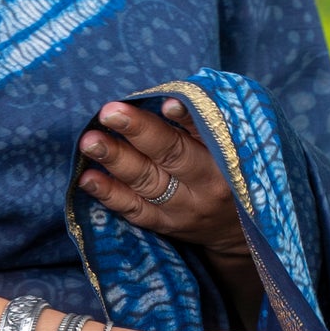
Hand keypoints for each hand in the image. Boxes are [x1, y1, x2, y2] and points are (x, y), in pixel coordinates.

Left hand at [78, 99, 255, 319]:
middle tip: (109, 112)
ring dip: (116, 159)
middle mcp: (207, 186)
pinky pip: (135, 210)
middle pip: (170, 155)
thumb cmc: (236, 172)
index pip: (206, 133)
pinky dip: (110, 194)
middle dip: (138, 132)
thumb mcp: (236, 147)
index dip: (187, 117)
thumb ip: (206, 123)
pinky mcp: (165, 225)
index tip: (167, 102)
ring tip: (90, 141)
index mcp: (228, 160)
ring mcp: (184, 209)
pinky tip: (87, 179)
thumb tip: (172, 96)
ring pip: (146, 182)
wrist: (242, 234)